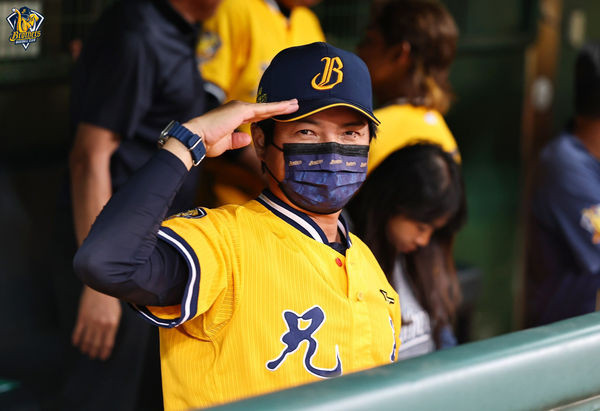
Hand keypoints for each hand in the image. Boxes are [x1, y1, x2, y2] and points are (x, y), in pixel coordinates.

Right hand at [72, 286, 121, 360]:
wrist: (100, 287)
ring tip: (85, 351)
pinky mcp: (82, 318)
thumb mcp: (116, 314)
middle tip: (92, 356)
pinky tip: (76, 344)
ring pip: (86, 340)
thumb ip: (112, 327)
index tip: (102, 357)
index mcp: (112, 324)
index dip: (104, 352)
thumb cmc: (110, 301)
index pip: (108, 343)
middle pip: (96, 344)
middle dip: (94, 352)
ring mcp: (90, 322)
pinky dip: (76, 340)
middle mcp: (101, 325)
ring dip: (85, 348)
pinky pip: (77, 333)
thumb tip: (108, 339)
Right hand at [183, 99, 297, 157]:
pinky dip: (276, 107)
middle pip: (263, 109)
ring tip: (295, 104)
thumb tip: (247, 138)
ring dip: (281, 106)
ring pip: (266, 107)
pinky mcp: (241, 110)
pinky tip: (287, 107)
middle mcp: (237, 109)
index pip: (256, 115)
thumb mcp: (226, 143)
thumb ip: (237, 140)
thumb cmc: (207, 142)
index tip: (281, 113)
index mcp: (234, 116)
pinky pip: (263, 109)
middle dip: (279, 108)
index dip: (269, 114)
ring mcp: (239, 108)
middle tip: (294, 105)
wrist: (196, 138)